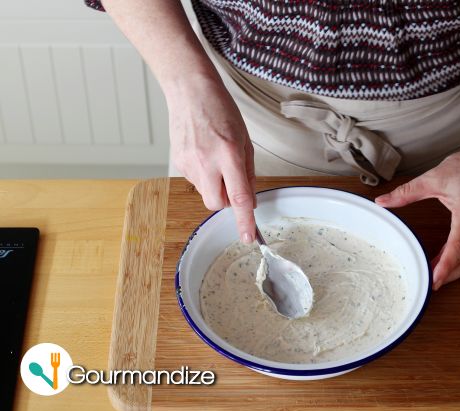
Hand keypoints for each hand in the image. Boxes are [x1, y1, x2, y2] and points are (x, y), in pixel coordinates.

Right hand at [167, 75, 256, 242]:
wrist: (190, 92)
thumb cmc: (221, 111)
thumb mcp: (245, 140)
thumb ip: (248, 173)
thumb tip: (249, 201)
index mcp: (228, 155)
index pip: (238, 198)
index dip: (244, 221)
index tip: (248, 237)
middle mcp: (207, 162)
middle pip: (217, 204)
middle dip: (227, 201)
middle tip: (231, 180)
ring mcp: (189, 163)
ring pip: (206, 193)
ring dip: (215, 185)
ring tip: (215, 157)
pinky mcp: (177, 163)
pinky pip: (195, 181)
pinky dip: (204, 175)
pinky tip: (203, 154)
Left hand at [375, 141, 459, 289]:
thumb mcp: (434, 178)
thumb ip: (407, 192)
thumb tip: (383, 201)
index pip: (456, 249)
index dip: (444, 268)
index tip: (433, 281)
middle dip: (446, 276)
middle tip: (426, 285)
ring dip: (453, 270)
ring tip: (432, 277)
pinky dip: (459, 260)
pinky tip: (443, 260)